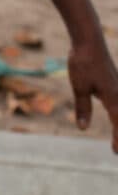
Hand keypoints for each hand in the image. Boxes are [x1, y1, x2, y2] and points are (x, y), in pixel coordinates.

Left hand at [67, 31, 117, 152]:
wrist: (89, 41)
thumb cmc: (83, 63)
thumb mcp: (79, 88)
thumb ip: (82, 108)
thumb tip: (82, 128)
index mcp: (113, 100)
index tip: (116, 153)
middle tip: (117, 150)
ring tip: (117, 138)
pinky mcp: (115, 83)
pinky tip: (115, 116)